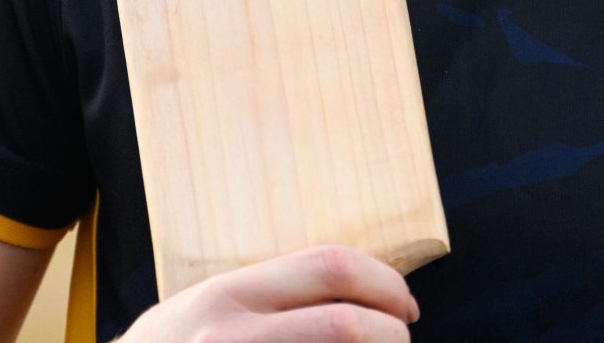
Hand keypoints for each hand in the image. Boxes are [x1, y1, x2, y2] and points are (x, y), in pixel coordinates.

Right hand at [120, 244, 421, 341]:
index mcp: (227, 296)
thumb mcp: (199, 311)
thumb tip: (352, 297)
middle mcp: (232, 335)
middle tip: (401, 342)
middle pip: (347, 323)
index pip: (330, 267)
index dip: (385, 283)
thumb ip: (261, 298)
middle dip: (393, 335)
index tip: (404, 306)